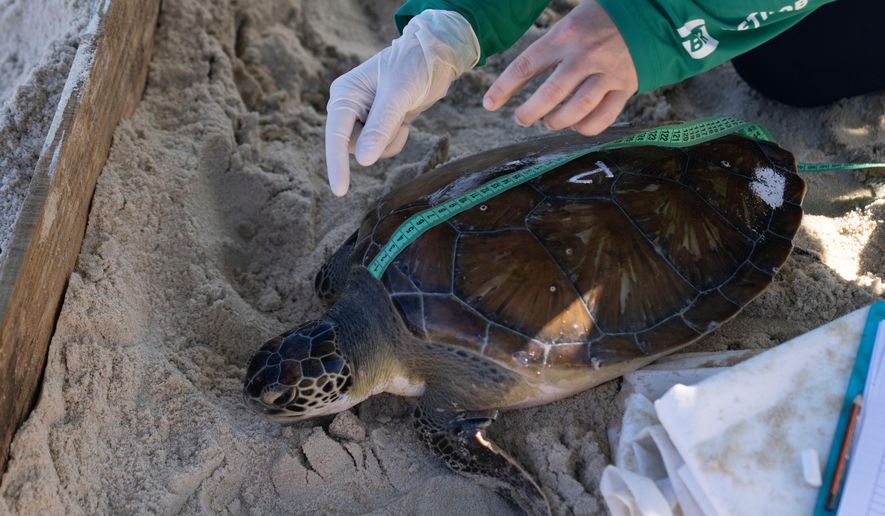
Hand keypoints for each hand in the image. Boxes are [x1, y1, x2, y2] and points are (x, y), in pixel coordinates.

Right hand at [324, 10, 478, 195]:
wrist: (435, 57)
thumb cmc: (414, 66)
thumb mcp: (399, 95)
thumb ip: (381, 127)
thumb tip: (363, 160)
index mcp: (345, 94)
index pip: (335, 135)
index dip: (337, 164)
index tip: (340, 191)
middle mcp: (348, 106)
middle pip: (352, 146)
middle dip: (378, 142)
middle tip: (399, 121)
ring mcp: (362, 117)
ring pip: (368, 150)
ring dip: (389, 142)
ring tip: (403, 118)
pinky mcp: (377, 124)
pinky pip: (381, 147)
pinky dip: (395, 141)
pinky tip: (405, 121)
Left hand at [482, 0, 637, 135]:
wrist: (647, 13)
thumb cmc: (600, 18)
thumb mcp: (570, 20)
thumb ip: (547, 47)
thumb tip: (520, 74)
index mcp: (565, 35)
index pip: (526, 65)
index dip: (504, 87)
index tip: (489, 103)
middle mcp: (585, 55)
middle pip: (550, 94)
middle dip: (529, 112)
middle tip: (520, 119)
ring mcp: (607, 73)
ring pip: (576, 109)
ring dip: (556, 121)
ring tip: (548, 121)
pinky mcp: (626, 87)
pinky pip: (603, 117)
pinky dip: (585, 127)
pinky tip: (576, 125)